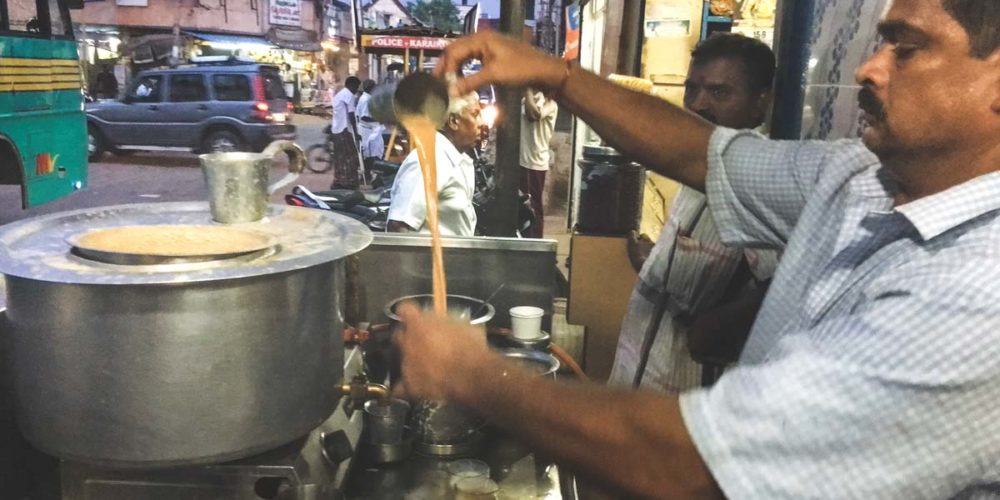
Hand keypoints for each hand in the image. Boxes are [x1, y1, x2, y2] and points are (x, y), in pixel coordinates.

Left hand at [392, 302, 488, 400]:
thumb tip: (449, 326)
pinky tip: (415, 388)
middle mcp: (407, 343)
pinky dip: (406, 387)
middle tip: (422, 340)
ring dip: (411, 361)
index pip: (405, 310)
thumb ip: (449, 324)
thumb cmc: (470, 347)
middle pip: (398, 334)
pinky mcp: (409, 386)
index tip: (414, 314)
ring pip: (401, 360)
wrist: (470, 376)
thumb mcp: (464, 326)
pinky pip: (401, 388)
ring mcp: (406, 365)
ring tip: (426, 367)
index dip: (409, 312)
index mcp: (418, 324)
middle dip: (407, 336)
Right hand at [435, 32, 565, 95]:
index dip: (444, 68)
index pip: (454, 51)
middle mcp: (482, 38)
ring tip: (448, 82)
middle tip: (438, 83)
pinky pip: (474, 59)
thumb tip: (450, 92)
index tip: (439, 85)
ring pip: (465, 54)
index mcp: (481, 38)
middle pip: (457, 50)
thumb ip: (470, 82)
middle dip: (446, 66)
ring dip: (455, 68)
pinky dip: (466, 69)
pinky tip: (463, 79)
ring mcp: (489, 46)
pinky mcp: (494, 55)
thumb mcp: (494, 75)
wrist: (545, 70)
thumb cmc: (520, 69)